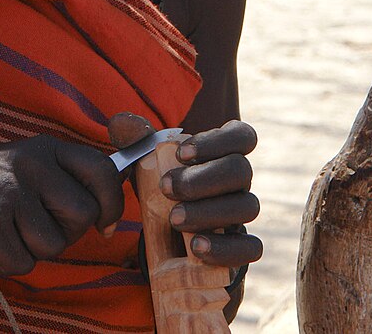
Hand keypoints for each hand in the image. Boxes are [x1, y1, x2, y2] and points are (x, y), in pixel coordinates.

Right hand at [0, 135, 123, 275]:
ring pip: (54, 244)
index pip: (102, 171)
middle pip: (83, 215)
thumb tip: (116, 194)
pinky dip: (8, 263)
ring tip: (11, 233)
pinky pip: (22, 262)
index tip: (104, 223)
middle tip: (39, 228)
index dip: (112, 203)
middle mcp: (32, 165)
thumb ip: (69, 175)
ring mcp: (10, 191)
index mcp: (48, 148)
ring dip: (34, 250)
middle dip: (67, 232)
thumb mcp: (32, 162)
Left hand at [108, 113, 262, 269]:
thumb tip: (120, 123)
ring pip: (247, 207)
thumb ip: (136, 139)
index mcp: (225, 152)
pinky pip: (250, 248)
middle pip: (241, 171)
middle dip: (202, 179)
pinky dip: (225, 248)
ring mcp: (243, 213)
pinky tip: (197, 249)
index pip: (241, 136)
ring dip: (209, 212)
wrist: (167, 232)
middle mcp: (240, 180)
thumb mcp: (147, 160)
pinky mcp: (242, 247)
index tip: (181, 153)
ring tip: (174, 219)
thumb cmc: (162, 184)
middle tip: (166, 187)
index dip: (217, 141)